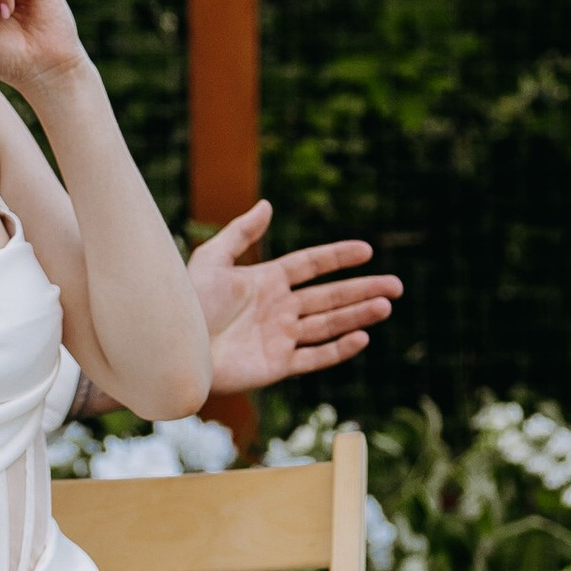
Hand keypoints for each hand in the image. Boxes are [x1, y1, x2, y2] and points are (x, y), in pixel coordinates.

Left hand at [190, 204, 400, 396]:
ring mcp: (279, 338)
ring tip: (386, 305)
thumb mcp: (211, 260)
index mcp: (265, 282)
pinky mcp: (277, 365)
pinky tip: (362, 337)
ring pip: (328, 324)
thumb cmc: (186, 304)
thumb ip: (240, 233)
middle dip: (362, 290)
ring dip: (358, 315)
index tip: (367, 250)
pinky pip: (314, 357)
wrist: (173, 348)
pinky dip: (338, 348)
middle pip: (329, 296)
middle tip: (397, 285)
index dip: (337, 257)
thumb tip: (267, 205)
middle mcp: (277, 309)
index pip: (310, 265)